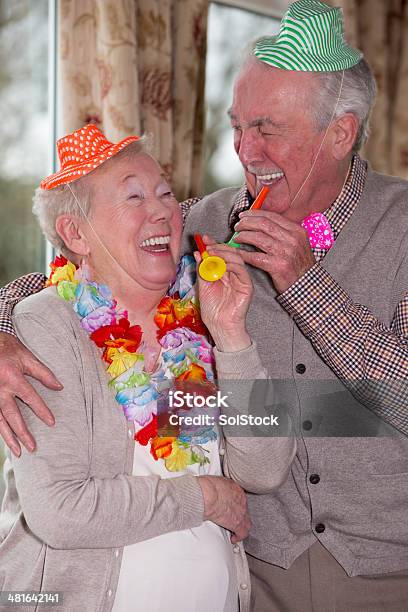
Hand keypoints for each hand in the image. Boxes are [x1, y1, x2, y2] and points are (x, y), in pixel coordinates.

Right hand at [0, 333, 61, 455]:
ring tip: (18, 451)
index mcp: (12, 377)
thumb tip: (59, 387)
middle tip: (33, 447)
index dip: (41, 411)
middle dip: (22, 433)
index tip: (51, 423)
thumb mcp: (27, 356)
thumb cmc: (8, 348)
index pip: (30, 398)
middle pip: (12, 415)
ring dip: (8, 437)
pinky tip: (6, 440)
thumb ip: (43, 373)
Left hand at [195, 235, 252, 351]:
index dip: (213, 245)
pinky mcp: (247, 286)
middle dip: (217, 246)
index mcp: (224, 273)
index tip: (203, 239)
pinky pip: (241, 270)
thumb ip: (202, 270)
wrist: (220, 326)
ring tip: (211, 254)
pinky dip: (230, 264)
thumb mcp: (203, 285)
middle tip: (207, 245)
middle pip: (230, 253)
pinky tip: (220, 265)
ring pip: (236, 259)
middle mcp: (234, 274)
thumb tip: (197, 253)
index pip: (221, 254)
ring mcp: (242, 279)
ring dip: (223, 253)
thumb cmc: (213, 310)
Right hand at [198, 474, 250, 542]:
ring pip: (246, 521)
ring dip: (241, 526)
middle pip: (243, 509)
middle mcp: (241, 499)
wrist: (208, 495)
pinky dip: (238, 536)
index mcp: (235, 488)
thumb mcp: (214, 482)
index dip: (235, 505)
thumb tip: (212, 491)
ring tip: (235, 530)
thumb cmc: (207, 487)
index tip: (229, 508)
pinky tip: (234, 538)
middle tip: (231, 518)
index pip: (239, 498)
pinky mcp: (237, 523)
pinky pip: (243, 532)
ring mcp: (241, 511)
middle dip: (238, 514)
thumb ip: (217, 487)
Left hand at [233, 210, 314, 292]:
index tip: (244, 215)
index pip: (272, 216)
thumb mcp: (297, 243)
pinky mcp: (278, 267)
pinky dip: (244, 254)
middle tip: (237, 226)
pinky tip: (239, 253)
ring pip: (257, 238)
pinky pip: (255, 257)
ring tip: (236, 238)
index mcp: (296, 231)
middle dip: (246, 223)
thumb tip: (259, 224)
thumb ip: (282, 233)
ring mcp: (285, 253)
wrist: (308, 284)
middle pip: (263, 224)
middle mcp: (292, 239)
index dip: (254, 214)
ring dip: (243, 236)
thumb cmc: (300, 265)